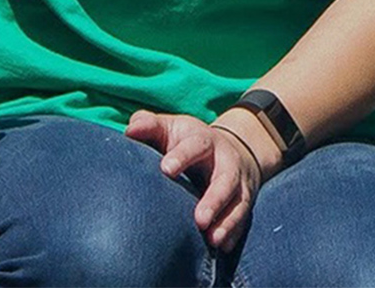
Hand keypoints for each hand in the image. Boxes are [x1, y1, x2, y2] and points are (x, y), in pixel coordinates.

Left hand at [127, 110, 262, 249]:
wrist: (234, 148)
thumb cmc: (188, 142)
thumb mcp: (171, 128)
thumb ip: (150, 126)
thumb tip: (130, 130)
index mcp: (204, 140)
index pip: (196, 145)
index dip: (182, 156)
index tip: (165, 169)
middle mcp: (226, 161)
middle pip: (225, 179)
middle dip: (214, 199)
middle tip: (199, 219)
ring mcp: (238, 183)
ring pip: (238, 202)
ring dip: (227, 221)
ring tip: (212, 240)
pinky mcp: (243, 201)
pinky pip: (242, 218)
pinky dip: (234, 233)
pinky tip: (222, 248)